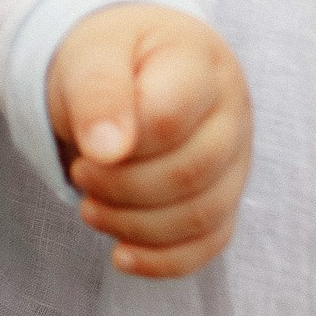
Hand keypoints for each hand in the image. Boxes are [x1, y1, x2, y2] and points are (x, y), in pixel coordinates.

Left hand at [48, 4, 250, 277]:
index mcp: (199, 62)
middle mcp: (231, 111)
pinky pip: (209, 242)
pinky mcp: (224, 196)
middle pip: (190, 173)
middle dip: (122, 188)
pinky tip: (120, 255)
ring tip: (90, 209)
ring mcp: (235, 157)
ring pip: (203, 215)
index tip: (85, 151)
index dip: (123, 147)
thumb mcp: (90, 56)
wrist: (125, 66)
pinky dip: (164, 259)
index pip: (170, 118)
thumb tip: (107, 150)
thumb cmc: (109, 57)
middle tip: (81, 175)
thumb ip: (97, 93)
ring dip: (136, 226)